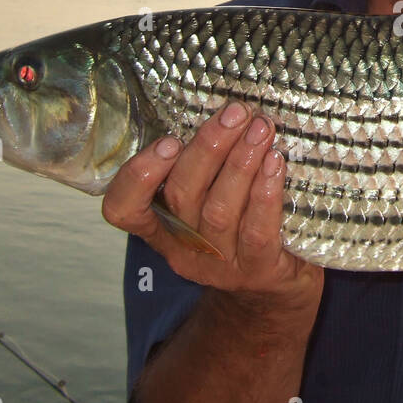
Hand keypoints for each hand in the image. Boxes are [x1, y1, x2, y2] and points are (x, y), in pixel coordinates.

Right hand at [102, 101, 321, 305]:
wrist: (278, 295)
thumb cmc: (244, 232)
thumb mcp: (211, 204)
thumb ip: (205, 170)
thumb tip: (222, 108)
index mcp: (163, 229)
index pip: (124, 210)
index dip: (137, 177)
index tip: (167, 141)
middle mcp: (185, 248)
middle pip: (182, 195)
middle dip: (208, 147)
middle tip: (235, 113)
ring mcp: (220, 264)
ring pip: (219, 210)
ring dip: (240, 162)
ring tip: (261, 129)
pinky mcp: (258, 272)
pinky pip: (257, 231)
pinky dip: (265, 194)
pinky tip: (275, 164)